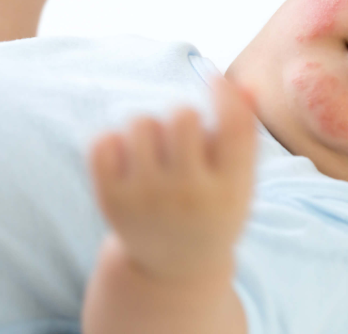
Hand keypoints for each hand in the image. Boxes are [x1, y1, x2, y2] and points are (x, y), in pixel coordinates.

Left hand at [88, 76, 257, 280]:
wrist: (174, 268)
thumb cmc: (213, 208)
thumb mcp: (240, 179)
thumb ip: (244, 132)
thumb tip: (244, 85)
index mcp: (230, 189)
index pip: (233, 124)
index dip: (223, 91)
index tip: (213, 78)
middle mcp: (189, 196)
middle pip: (182, 115)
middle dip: (183, 117)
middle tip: (182, 138)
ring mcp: (147, 200)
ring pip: (141, 122)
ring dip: (149, 129)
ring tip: (156, 151)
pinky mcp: (110, 200)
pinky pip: (103, 141)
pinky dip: (115, 142)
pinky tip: (129, 161)